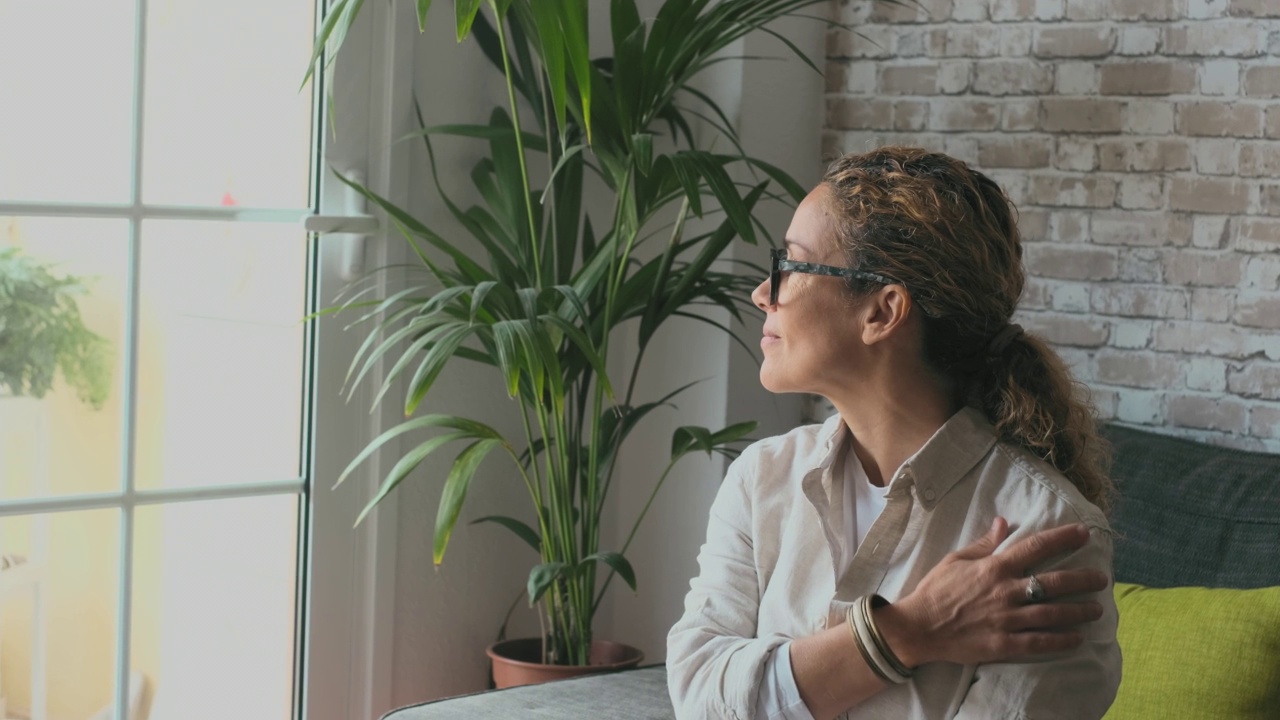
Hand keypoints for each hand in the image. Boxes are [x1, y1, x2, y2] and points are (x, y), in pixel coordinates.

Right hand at [877, 517, 1108, 667]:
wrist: (918, 627)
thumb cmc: (935, 590)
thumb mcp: (956, 559)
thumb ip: (984, 543)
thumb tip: (1004, 522)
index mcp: (994, 568)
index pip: (1036, 547)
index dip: (1062, 539)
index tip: (1083, 533)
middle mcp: (1005, 592)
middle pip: (1054, 583)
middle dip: (1082, 579)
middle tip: (1101, 578)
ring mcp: (1006, 620)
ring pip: (1052, 613)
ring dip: (1079, 611)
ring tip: (1096, 609)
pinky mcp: (1003, 644)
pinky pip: (1039, 642)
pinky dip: (1061, 640)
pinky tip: (1077, 638)